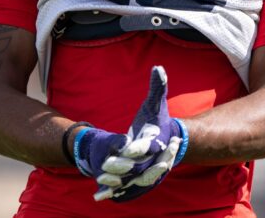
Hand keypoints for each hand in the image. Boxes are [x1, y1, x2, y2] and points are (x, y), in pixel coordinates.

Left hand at [94, 65, 188, 201]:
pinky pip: (126, 189)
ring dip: (116, 183)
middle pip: (138, 167)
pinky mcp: (137, 180)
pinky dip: (114, 194)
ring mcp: (144, 172)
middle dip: (122, 167)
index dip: (138, 148)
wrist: (166, 139)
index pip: (148, 147)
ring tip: (100, 182)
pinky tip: (98, 196)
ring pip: (131, 181)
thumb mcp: (157, 102)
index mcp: (156, 142)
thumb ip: (158, 86)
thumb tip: (158, 67)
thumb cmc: (158, 119)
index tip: (127, 148)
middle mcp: (151, 160)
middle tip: (106, 165)